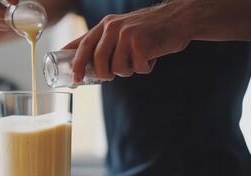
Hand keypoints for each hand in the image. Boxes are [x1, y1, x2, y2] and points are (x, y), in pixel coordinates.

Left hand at [63, 4, 190, 82]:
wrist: (178, 19)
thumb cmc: (149, 30)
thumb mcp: (122, 30)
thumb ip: (105, 44)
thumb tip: (86, 69)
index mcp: (105, 25)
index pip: (83, 44)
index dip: (75, 63)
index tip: (73, 80)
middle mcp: (112, 27)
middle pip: (97, 60)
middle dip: (102, 74)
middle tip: (109, 77)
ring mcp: (126, 34)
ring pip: (117, 68)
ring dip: (128, 71)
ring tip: (138, 60)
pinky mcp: (141, 43)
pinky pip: (137, 69)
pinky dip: (145, 68)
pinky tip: (151, 56)